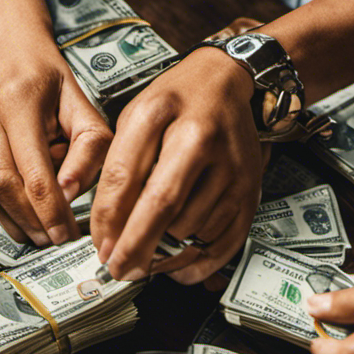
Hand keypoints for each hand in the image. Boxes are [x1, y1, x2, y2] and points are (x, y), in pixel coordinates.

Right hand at [0, 24, 111, 245]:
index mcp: (20, 98)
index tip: (65, 232)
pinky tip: (15, 218)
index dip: (49, 209)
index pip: (33, 170)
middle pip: (2, 183)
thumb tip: (71, 194)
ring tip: (36, 235)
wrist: (8, 43)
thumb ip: (89, 148)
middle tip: (53, 239)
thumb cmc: (49, 76)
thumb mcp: (83, 103)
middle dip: (29, 219)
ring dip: (10, 218)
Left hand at [91, 47, 263, 283]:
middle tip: (119, 270)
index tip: (101, 248)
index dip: (108, 221)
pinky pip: (223, 241)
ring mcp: (231, 164)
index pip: (126, 178)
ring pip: (190, 229)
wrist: (225, 83)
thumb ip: (117, 170)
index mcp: (159, 113)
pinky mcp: (252, 187)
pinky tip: (177, 265)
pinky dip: (196, 262)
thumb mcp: (133, 120)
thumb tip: (108, 233)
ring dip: (165, 254)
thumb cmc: (173, 104)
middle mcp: (200, 137)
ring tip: (149, 256)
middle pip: (162, 207)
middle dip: (135, 247)